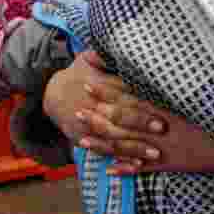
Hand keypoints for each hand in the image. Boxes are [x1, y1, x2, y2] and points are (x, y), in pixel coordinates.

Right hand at [42, 51, 166, 162]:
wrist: (51, 93)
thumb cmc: (78, 73)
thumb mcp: (88, 58)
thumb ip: (106, 56)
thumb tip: (124, 47)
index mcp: (99, 86)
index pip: (123, 95)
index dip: (142, 102)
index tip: (159, 108)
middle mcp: (94, 107)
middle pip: (119, 117)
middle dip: (141, 124)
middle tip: (162, 129)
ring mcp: (88, 126)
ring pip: (113, 138)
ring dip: (135, 147)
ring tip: (155, 154)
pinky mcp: (83, 139)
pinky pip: (103, 152)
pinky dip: (120, 160)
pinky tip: (137, 167)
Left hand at [82, 81, 213, 175]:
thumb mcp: (198, 93)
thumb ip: (175, 85)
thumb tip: (156, 69)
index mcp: (167, 106)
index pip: (132, 95)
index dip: (109, 89)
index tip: (89, 81)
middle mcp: (163, 125)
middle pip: (124, 120)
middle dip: (99, 114)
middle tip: (75, 109)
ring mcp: (166, 146)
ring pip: (129, 145)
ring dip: (105, 143)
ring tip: (81, 141)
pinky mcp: (173, 163)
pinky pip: (146, 169)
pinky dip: (127, 170)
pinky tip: (109, 173)